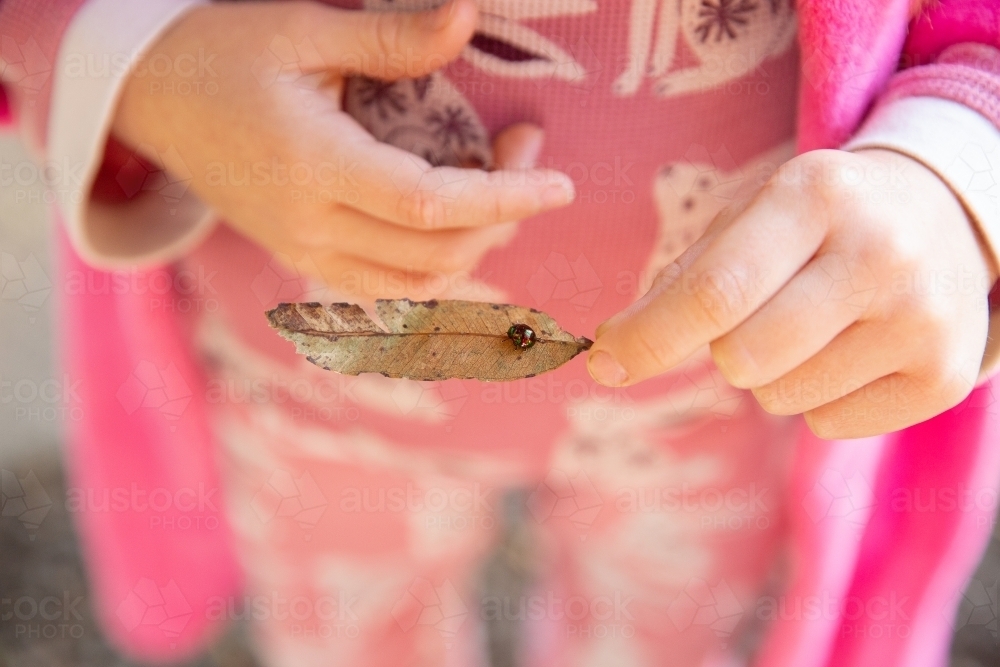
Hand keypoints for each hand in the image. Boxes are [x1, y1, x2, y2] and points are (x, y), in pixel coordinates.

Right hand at [110, 0, 573, 298]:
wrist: (150, 99)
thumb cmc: (221, 52)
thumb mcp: (303, 29)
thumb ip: (393, 40)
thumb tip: (468, 18)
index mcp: (313, 165)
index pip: (431, 206)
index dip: (504, 198)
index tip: (558, 183)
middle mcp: (310, 224)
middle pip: (434, 254)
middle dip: (502, 214)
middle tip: (525, 149)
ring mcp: (303, 250)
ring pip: (414, 286)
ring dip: (472, 250)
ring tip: (497, 192)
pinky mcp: (300, 257)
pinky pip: (382, 290)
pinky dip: (432, 271)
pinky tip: (453, 230)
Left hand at [588, 149, 999, 438]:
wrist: (944, 214)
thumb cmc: (818, 220)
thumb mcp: (749, 218)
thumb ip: (679, 279)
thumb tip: (611, 353)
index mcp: (815, 195)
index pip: (715, 291)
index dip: (648, 338)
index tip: (604, 363)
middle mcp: (879, 252)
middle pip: (742, 358)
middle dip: (722, 350)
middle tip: (755, 315)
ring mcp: (922, 317)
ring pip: (780, 398)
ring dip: (772, 374)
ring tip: (814, 323)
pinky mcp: (943, 374)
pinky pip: (826, 425)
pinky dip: (818, 398)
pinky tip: (851, 348)